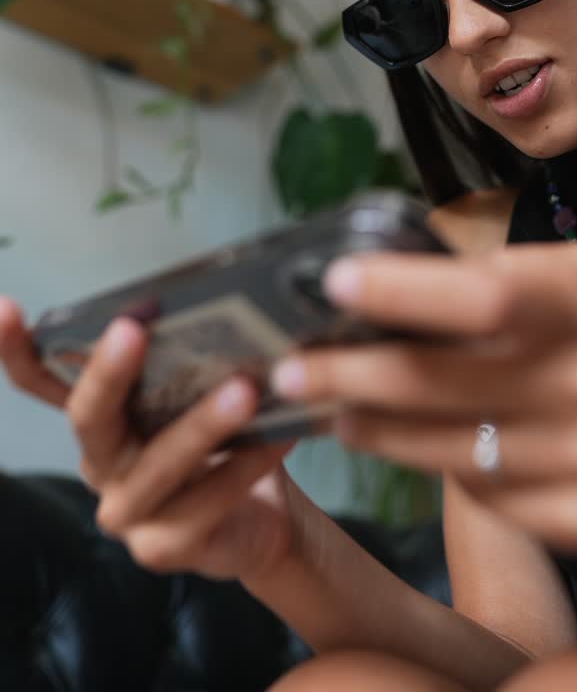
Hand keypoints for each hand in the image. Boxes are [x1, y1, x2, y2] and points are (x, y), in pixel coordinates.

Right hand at [0, 297, 294, 582]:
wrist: (262, 518)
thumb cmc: (226, 440)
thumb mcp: (201, 392)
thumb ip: (190, 358)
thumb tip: (214, 300)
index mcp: (101, 419)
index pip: (42, 381)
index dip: (16, 349)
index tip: (5, 308)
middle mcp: (100, 464)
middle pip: (89, 418)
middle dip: (108, 372)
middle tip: (133, 329)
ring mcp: (126, 512)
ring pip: (158, 465)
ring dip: (202, 425)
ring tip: (245, 390)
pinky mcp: (163, 548)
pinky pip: (204, 504)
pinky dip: (245, 467)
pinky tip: (277, 438)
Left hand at [269, 243, 576, 563]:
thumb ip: (504, 275)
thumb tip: (392, 276)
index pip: (485, 296)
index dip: (404, 290)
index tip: (334, 281)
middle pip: (441, 382)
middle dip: (348, 374)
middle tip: (285, 368)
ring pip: (444, 445)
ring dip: (370, 425)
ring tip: (325, 405)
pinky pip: (477, 491)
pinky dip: (422, 463)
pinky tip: (389, 442)